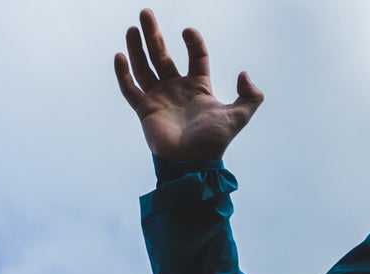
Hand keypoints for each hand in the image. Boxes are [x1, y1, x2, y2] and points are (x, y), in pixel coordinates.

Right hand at [114, 9, 263, 161]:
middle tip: (146, 12)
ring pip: (144, 67)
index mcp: (198, 87)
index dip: (193, 42)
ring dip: (137, 47)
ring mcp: (159, 98)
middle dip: (154, 34)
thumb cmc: (214, 142)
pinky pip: (130, 89)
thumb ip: (250, 96)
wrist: (192, 163)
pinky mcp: (145, 110)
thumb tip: (244, 74)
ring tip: (132, 27)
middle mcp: (176, 88)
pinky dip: (123, 73)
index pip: (196, 56)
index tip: (188, 32)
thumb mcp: (239, 116)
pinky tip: (119, 55)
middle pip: (162, 54)